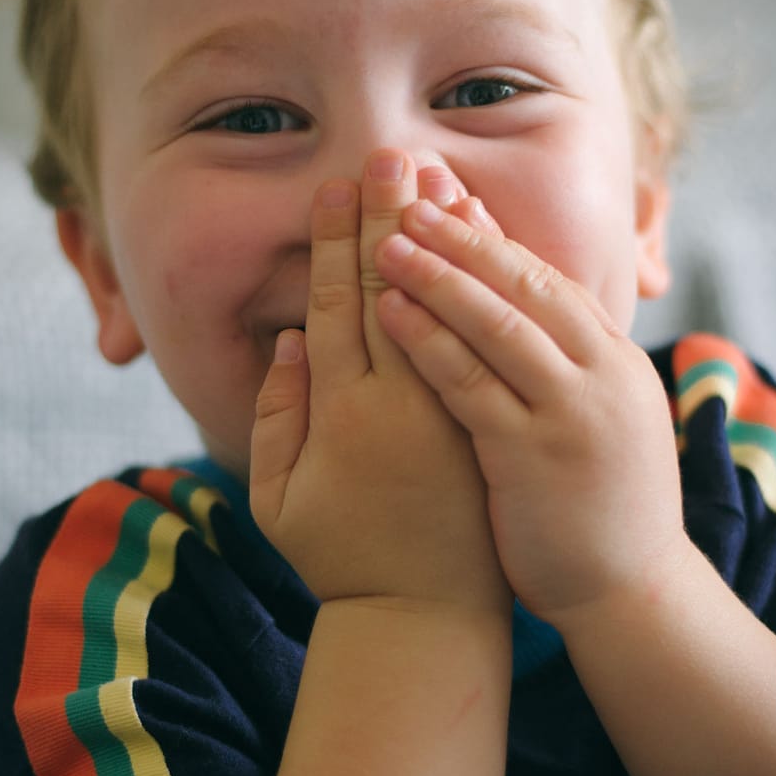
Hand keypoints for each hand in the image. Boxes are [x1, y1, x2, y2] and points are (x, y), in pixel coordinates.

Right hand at [250, 153, 509, 615]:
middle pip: (396, 289)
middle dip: (392, 220)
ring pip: (453, 306)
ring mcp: (457, 410)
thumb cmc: (344, 557)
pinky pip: (496, 341)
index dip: (336, 244)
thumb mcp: (281, 500)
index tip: (338, 190)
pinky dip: (492, 289)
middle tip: (389, 158)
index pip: (339, 305)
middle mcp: (403, 402)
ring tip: (439, 181)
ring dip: (446, 240)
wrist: (431, 617)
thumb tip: (294, 340)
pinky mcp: (495, 422)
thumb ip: (279, 419)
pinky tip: (489, 246)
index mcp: (343, 414)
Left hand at [373, 199, 686, 628]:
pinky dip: (429, 341)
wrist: (631, 590)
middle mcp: (600, 373)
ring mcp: (570, 412)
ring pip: (497, 323)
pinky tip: (389, 312)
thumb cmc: (600, 502)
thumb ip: (571, 358)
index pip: (546, 277)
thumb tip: (527, 300)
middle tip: (407, 190)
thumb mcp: (602, 413)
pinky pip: (471, 384)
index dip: (491, 235)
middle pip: (523, 283)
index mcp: (614, 358)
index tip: (444, 194)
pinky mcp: (534, 454)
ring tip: (385, 237)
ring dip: (439, 274)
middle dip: (461, 234)